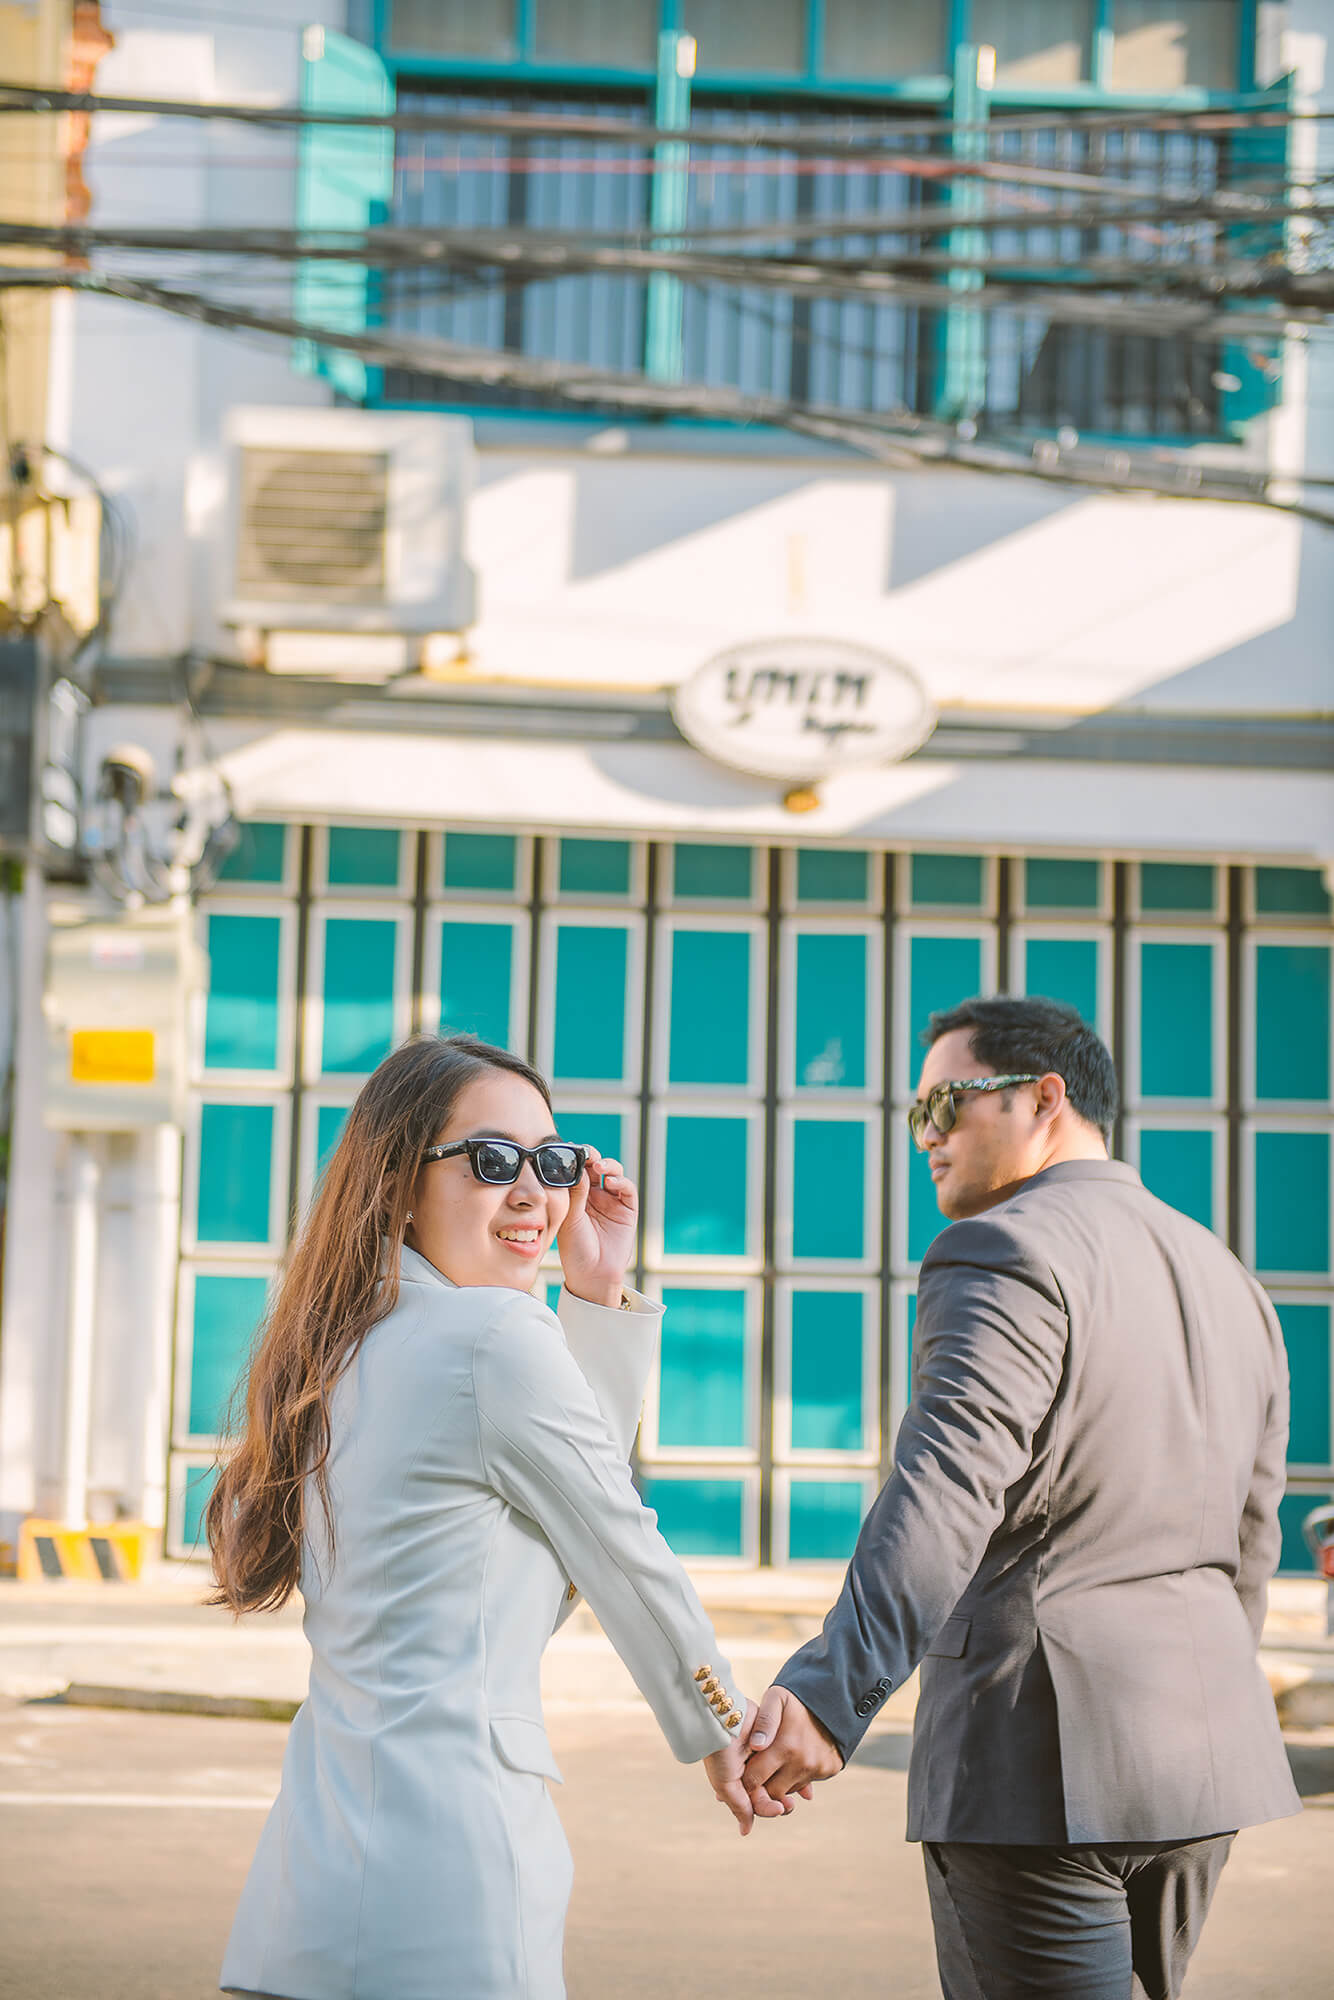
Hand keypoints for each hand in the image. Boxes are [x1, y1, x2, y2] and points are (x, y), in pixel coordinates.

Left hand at [556, 1150, 637, 1307]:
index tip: (571, 1150)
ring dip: (608, 1165)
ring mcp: (611, 1201)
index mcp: (576, 1196)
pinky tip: (611, 1182)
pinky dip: (621, 1181)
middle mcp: (594, 1196)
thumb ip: (576, 1193)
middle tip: (587, 1153)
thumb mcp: (571, 1218)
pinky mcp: (627, 1209)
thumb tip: (578, 1167)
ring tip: (599, 1165)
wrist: (592, 1274)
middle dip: (592, 1157)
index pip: (578, 1170)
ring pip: (613, 1173)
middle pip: (596, 1167)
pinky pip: (627, 1189)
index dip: (577, 1159)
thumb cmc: (575, 1250)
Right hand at [703, 1701, 793, 1835]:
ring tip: (802, 1793)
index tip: (779, 1808)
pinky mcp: (773, 1740)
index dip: (768, 1808)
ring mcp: (763, 1756)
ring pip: (781, 1778)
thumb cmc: (720, 1753)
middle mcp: (751, 1772)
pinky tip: (805, 1779)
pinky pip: (787, 1758)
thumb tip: (746, 1832)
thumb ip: (740, 1807)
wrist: (723, 1717)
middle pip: (771, 1793)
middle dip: (781, 1801)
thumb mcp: (726, 1785)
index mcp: (738, 1783)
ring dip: (792, 1788)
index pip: (757, 1803)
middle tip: (790, 1804)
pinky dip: (796, 1769)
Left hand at [743, 1686, 842, 1807]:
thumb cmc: (797, 1698)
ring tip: (775, 1762)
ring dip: (779, 1782)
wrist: (834, 1695)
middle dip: (761, 1786)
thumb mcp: (776, 1698)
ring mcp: (818, 1768)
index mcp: (786, 1746)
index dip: (745, 1780)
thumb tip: (756, 1745)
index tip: (742, 1771)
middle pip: (772, 1792)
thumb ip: (763, 1721)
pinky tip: (792, 1760)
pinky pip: (805, 1784)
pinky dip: (796, 1778)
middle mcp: (803, 1762)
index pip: (755, 1780)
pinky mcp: (830, 1770)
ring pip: (789, 1790)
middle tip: (757, 1770)